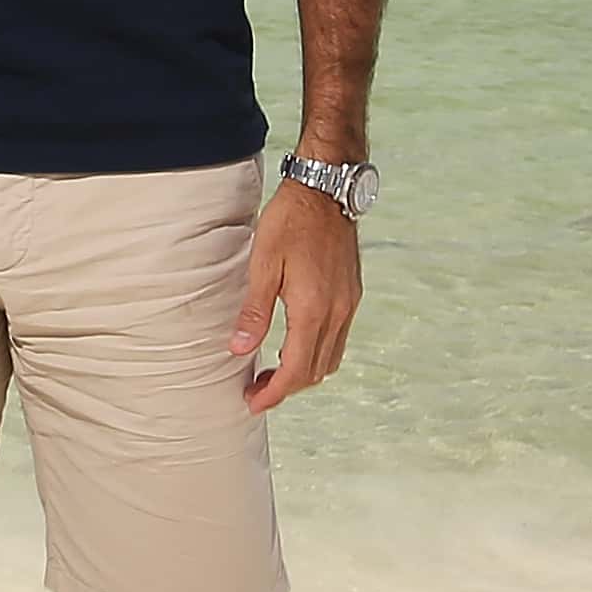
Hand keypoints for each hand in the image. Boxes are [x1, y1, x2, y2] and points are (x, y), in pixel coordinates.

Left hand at [232, 177, 361, 413]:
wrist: (326, 189)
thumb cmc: (291, 221)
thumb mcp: (263, 264)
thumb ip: (254, 311)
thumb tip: (240, 350)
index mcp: (313, 309)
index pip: (296, 370)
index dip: (274, 393)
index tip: (253, 403)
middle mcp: (337, 312)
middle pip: (315, 371)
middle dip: (286, 387)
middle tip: (255, 389)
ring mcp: (349, 304)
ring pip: (330, 358)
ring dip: (303, 372)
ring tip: (273, 370)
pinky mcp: (352, 294)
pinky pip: (338, 339)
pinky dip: (317, 352)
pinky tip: (295, 343)